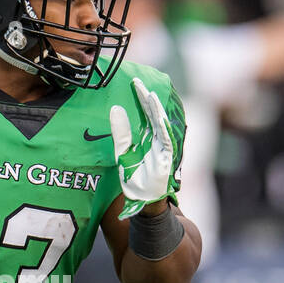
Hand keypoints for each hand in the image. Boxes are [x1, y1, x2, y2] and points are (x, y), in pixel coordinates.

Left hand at [110, 77, 176, 219]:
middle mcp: (157, 139)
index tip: (134, 82)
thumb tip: (115, 109)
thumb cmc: (134, 178)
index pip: (144, 113)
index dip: (140, 98)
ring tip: (150, 94)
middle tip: (138, 82)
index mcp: (147, 136)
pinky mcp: (168, 158)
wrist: (142, 200)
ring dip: (156, 110)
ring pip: (161, 124)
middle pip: (153, 114)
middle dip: (147, 98)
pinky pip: (167, 140)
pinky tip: (158, 116)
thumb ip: (120, 133)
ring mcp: (164, 147)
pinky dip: (163, 128)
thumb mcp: (122, 152)